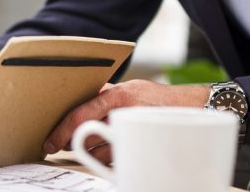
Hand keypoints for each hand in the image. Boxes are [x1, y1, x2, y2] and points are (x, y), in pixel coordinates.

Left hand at [44, 80, 208, 163]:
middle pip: (87, 135)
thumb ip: (107, 97)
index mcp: (118, 94)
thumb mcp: (132, 90)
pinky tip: (115, 152)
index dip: (61, 130)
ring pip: (101, 152)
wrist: (200, 107)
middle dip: (75, 143)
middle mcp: (125, 112)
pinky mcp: (146, 147)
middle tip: (64, 146)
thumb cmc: (161, 100)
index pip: (80, 113)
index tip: (49, 142)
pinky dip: (112, 159)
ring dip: (94, 153)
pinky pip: (119, 159)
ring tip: (95, 147)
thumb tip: (78, 110)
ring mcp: (136, 131)